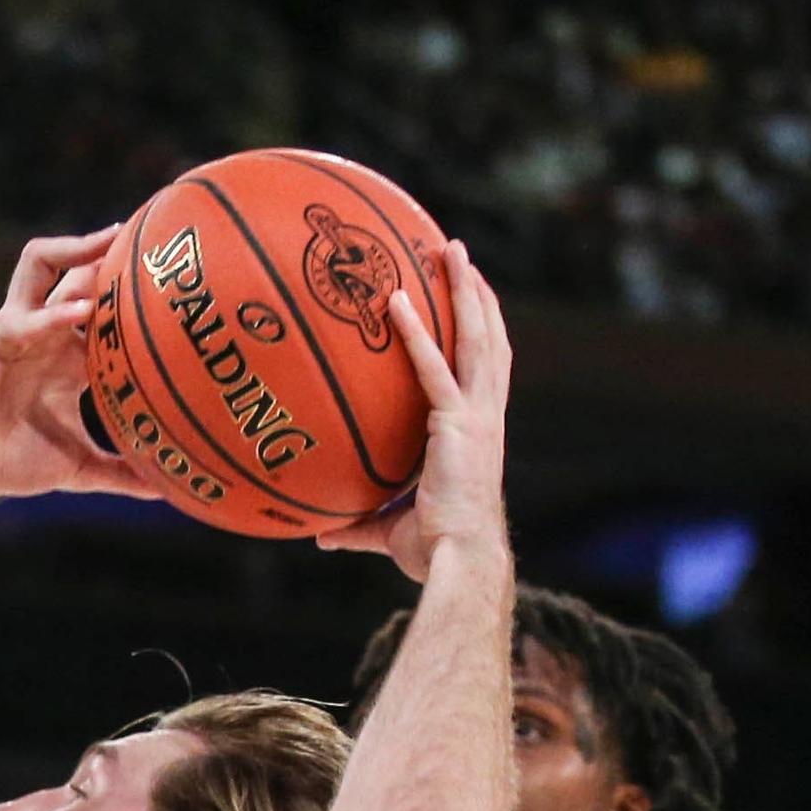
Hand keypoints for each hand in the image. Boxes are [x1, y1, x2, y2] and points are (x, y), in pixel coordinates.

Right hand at [0, 229, 159, 509]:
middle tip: (147, 235)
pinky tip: (83, 312)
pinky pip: (26, 318)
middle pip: (75, 271)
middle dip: (106, 248)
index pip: (102, 307)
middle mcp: (42, 330)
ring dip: (75, 249)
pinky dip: (54, 315)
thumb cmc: (11, 462)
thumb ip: (121, 473)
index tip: (173, 278)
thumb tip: (166, 491)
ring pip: (41, 265)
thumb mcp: (79, 466)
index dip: (131, 288)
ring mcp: (14, 325)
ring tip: (110, 239)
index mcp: (64, 354)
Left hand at [316, 239, 511, 580]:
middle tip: (458, 253)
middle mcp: (486, 415)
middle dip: (477, 292)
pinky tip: (395, 301)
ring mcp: (478, 415)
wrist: (460, 561)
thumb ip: (358, 526)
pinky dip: (415, 334)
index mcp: (479, 431)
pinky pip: (433, 369)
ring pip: (476, 338)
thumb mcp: (390, 532)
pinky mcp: (460, 423)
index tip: (469, 297)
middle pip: (489, 338)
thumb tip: (321, 537)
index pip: (485, 369)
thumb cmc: (435, 552)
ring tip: (448, 249)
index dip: (480, 330)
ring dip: (463, 290)